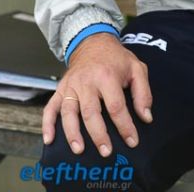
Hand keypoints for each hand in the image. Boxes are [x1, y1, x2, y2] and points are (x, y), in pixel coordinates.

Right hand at [42, 33, 152, 156]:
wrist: (93, 41)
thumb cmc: (116, 58)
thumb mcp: (136, 68)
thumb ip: (143, 93)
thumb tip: (146, 117)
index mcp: (107, 76)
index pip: (116, 106)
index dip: (125, 126)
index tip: (132, 140)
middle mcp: (87, 81)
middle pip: (90, 112)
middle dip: (98, 134)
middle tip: (106, 151)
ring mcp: (71, 85)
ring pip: (69, 112)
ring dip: (72, 133)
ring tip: (79, 150)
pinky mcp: (60, 88)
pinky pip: (50, 107)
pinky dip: (47, 124)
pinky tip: (49, 139)